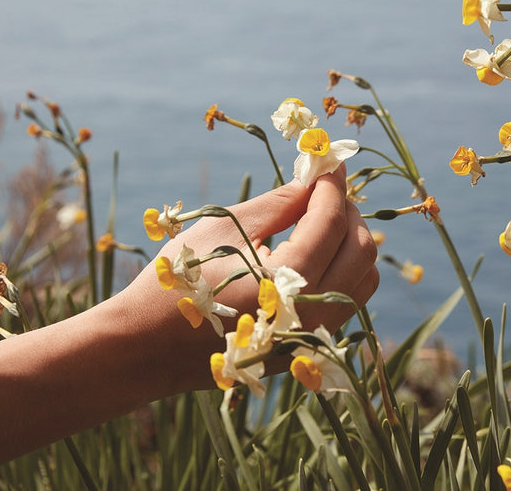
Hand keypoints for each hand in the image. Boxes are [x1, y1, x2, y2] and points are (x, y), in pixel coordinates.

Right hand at [114, 164, 379, 391]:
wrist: (147, 347)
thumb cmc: (179, 279)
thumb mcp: (225, 229)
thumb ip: (278, 204)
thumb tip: (314, 179)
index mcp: (288, 282)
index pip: (332, 222)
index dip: (333, 185)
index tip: (328, 161)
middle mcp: (311, 315)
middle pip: (362, 251)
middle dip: (347, 212)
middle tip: (321, 191)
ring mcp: (312, 339)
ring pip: (362, 282)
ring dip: (350, 244)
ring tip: (318, 221)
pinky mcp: (305, 350)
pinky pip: (345, 304)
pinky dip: (341, 273)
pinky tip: (311, 255)